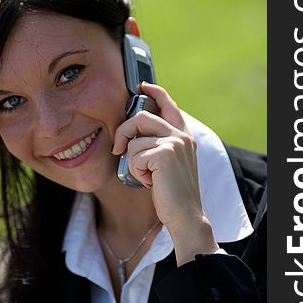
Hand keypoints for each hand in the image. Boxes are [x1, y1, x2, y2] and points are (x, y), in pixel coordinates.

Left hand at [112, 82, 218, 264]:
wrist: (185, 215)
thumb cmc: (172, 191)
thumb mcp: (169, 162)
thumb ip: (159, 143)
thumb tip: (133, 131)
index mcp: (183, 135)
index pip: (169, 104)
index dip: (155, 92)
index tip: (143, 87)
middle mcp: (180, 135)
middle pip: (140, 117)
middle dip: (122, 132)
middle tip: (117, 149)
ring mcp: (174, 142)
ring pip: (134, 141)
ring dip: (133, 163)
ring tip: (148, 176)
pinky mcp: (164, 154)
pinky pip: (134, 156)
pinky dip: (136, 172)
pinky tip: (150, 182)